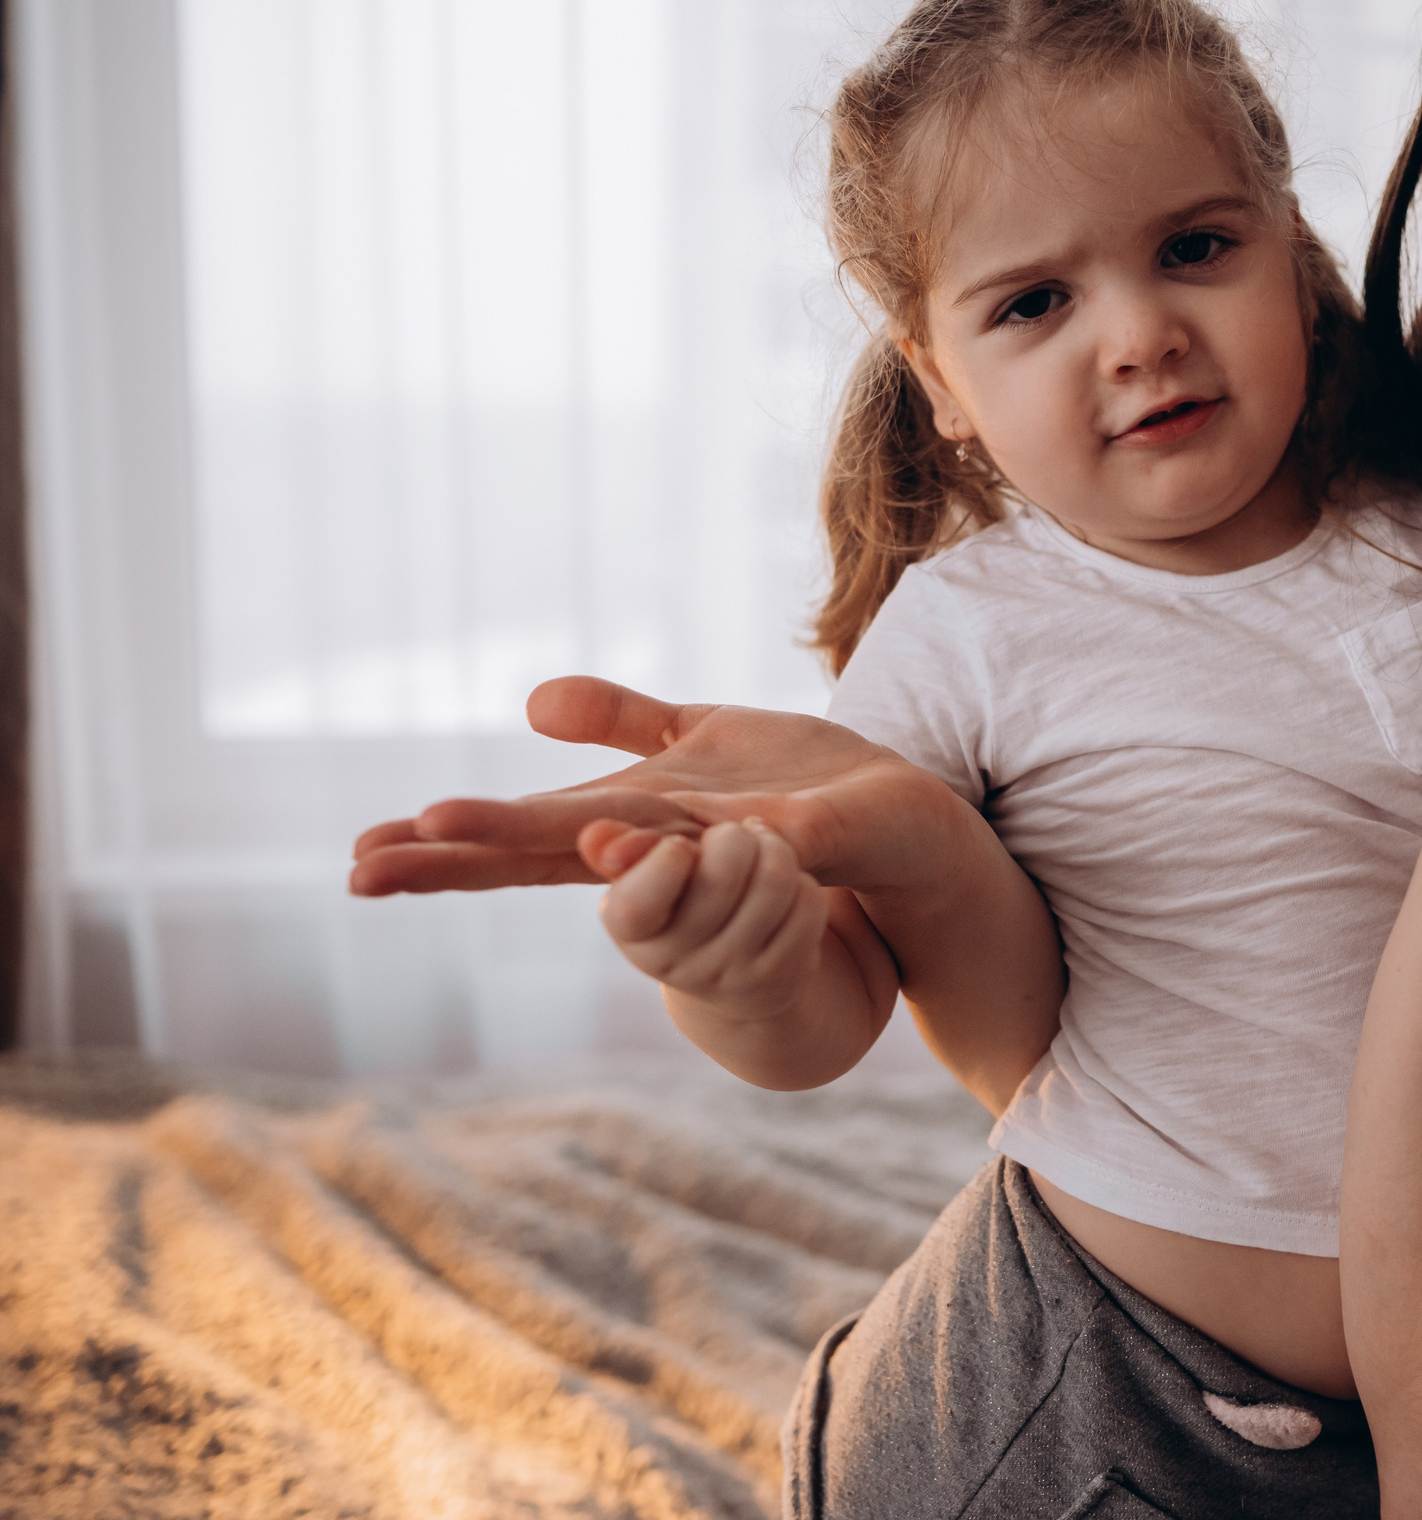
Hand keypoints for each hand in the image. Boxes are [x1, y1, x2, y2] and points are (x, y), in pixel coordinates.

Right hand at [348, 677, 953, 897]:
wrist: (907, 824)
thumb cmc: (795, 785)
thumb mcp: (694, 735)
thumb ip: (617, 720)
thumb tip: (530, 705)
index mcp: (641, 815)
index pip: (525, 833)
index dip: (447, 845)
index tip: (362, 857)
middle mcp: (674, 839)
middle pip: (554, 852)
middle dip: (469, 857)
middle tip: (371, 869)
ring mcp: (735, 843)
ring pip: (646, 851)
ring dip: (579, 845)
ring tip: (486, 834)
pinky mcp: (808, 835)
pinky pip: (764, 833)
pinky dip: (715, 838)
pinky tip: (644, 836)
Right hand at [596, 818, 836, 1020]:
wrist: (728, 978)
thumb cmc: (683, 901)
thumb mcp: (648, 875)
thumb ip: (625, 848)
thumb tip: (594, 836)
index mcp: (626, 927)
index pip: (641, 895)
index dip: (671, 854)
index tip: (681, 847)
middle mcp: (671, 963)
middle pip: (726, 868)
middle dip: (739, 837)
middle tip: (737, 837)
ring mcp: (728, 976)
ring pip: (775, 881)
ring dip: (777, 852)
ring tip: (765, 852)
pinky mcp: (778, 980)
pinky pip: (808, 905)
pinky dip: (804, 885)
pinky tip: (786, 889)